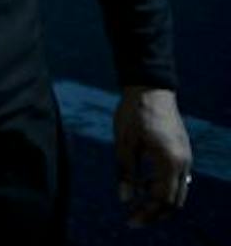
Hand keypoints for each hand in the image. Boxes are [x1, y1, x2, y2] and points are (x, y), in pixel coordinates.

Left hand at [114, 86, 190, 224]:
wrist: (150, 88)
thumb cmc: (134, 113)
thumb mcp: (124, 143)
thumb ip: (125, 172)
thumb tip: (124, 199)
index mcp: (169, 162)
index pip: (163, 200)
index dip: (147, 214)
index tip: (130, 220)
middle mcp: (183, 163)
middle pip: (175, 200)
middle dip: (155, 213)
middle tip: (134, 219)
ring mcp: (185, 157)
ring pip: (178, 190)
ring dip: (160, 200)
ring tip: (137, 201)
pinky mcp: (182, 151)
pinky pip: (177, 178)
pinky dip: (163, 186)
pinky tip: (143, 183)